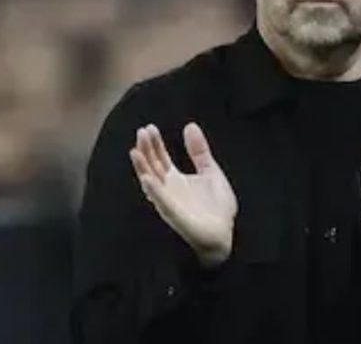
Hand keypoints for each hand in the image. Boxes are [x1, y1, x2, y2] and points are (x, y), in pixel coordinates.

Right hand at [130, 123, 237, 266]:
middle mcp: (168, 190)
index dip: (154, 144)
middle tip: (142, 132)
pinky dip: (154, 190)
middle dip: (146, 150)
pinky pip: (162, 202)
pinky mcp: (176, 215)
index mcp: (176, 179)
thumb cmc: (217, 207)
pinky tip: (147, 178)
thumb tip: (190, 125)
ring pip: (151, 182)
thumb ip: (199, 151)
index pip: (160, 158)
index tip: (149, 128)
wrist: (225, 234)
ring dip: (142, 167)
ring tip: (135, 151)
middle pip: (152, 166)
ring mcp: (169, 202)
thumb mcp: (210, 171)